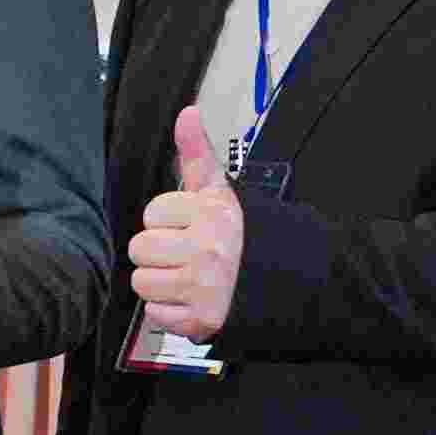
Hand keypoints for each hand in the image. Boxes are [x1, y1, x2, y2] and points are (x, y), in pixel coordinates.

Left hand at [126, 104, 244, 347]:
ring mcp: (204, 286)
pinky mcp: (202, 321)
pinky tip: (194, 302)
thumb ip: (198, 156)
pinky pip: (155, 315)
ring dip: (161, 284)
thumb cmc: (250, 237)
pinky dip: (171, 313)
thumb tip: (185, 113)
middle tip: (189, 256)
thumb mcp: (225, 193)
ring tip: (190, 279)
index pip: (152, 213)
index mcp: (211, 213)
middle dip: (160, 253)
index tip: (192, 228)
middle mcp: (207, 248)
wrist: (295, 283)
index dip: (169, 221)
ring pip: (142, 282)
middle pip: (140, 248)